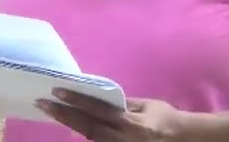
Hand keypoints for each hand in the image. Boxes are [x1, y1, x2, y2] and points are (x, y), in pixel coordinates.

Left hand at [36, 88, 188, 141]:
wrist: (186, 140)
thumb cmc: (166, 118)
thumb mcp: (146, 105)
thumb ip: (121, 103)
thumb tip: (98, 96)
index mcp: (132, 125)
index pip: (98, 111)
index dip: (77, 101)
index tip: (56, 91)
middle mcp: (124, 140)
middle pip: (88, 128)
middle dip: (63, 115)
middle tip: (42, 103)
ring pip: (90, 139)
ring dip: (69, 125)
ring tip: (51, 111)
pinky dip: (84, 135)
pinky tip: (70, 125)